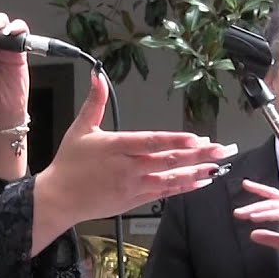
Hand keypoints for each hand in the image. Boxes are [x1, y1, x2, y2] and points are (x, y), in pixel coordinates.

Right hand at [32, 71, 229, 253]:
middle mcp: (127, 167)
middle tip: (220, 149)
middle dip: (197, 155)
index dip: (175, 141)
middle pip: (167, 160)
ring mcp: (132, 186)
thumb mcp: (80, 128)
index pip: (151, 142)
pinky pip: (163, 193)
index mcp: (115, 146)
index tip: (197, 138)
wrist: (58, 199)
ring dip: (195, 172)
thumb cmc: (68, 164)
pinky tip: (199, 182)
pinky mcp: (134, 200)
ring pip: (169, 179)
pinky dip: (182, 188)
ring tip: (216, 166)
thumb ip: (94, 102)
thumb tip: (97, 76)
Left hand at [233, 179, 278, 268]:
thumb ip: (270, 237)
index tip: (246, 184)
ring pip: (273, 205)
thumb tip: (253, 234)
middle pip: (271, 198)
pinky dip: (265, 215)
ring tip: (242, 214)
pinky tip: (255, 217)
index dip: (260, 189)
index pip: (274, 196)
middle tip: (239, 205)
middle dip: (254, 198)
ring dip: (255, 209)